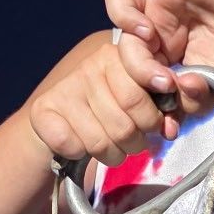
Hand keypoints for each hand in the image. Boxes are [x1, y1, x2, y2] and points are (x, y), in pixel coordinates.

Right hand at [28, 41, 195, 168]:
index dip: (154, 110)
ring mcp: (67, 87)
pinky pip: (72, 144)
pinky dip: (81, 155)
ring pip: (101, 140)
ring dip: (113, 155)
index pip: (144, 80)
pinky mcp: (43, 109)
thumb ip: (164, 111)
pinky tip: (82, 146)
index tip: (161, 125)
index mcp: (119, 57)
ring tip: (113, 149)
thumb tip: (171, 128)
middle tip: (136, 143)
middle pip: (127, 117)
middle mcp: (91, 66)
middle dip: (137, 141)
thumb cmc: (111, 115)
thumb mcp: (143, 106)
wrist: (62, 126)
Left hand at [105, 0, 213, 102]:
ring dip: (123, 17)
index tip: (166, 97)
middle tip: (165, 78)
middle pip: (122, 39)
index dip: (138, 86)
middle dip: (137, 66)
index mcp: (158, 52)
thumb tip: (170, 90)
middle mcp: (154, 22)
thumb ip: (186, 100)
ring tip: (148, 35)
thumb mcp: (210, 91)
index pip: (128, 67)